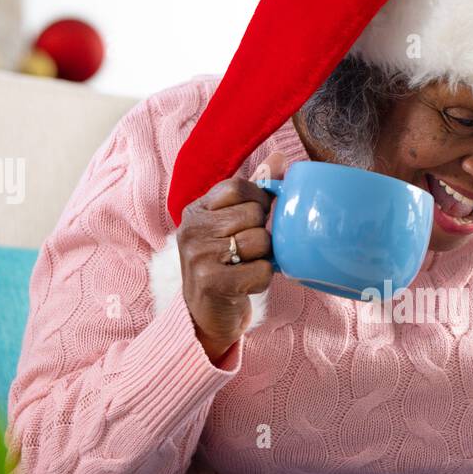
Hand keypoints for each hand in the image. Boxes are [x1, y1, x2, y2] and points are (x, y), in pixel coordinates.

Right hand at [177, 152, 286, 362]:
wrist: (205, 316)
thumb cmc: (225, 265)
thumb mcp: (232, 225)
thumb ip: (254, 191)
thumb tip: (280, 157)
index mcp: (196, 210)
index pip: (238, 187)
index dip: (258, 201)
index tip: (255, 219)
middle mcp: (191, 229)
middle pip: (253, 214)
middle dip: (263, 234)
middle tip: (249, 251)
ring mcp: (198, 255)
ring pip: (260, 241)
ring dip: (264, 258)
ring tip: (247, 266)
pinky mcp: (211, 281)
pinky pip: (261, 271)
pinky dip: (262, 279)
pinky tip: (246, 283)